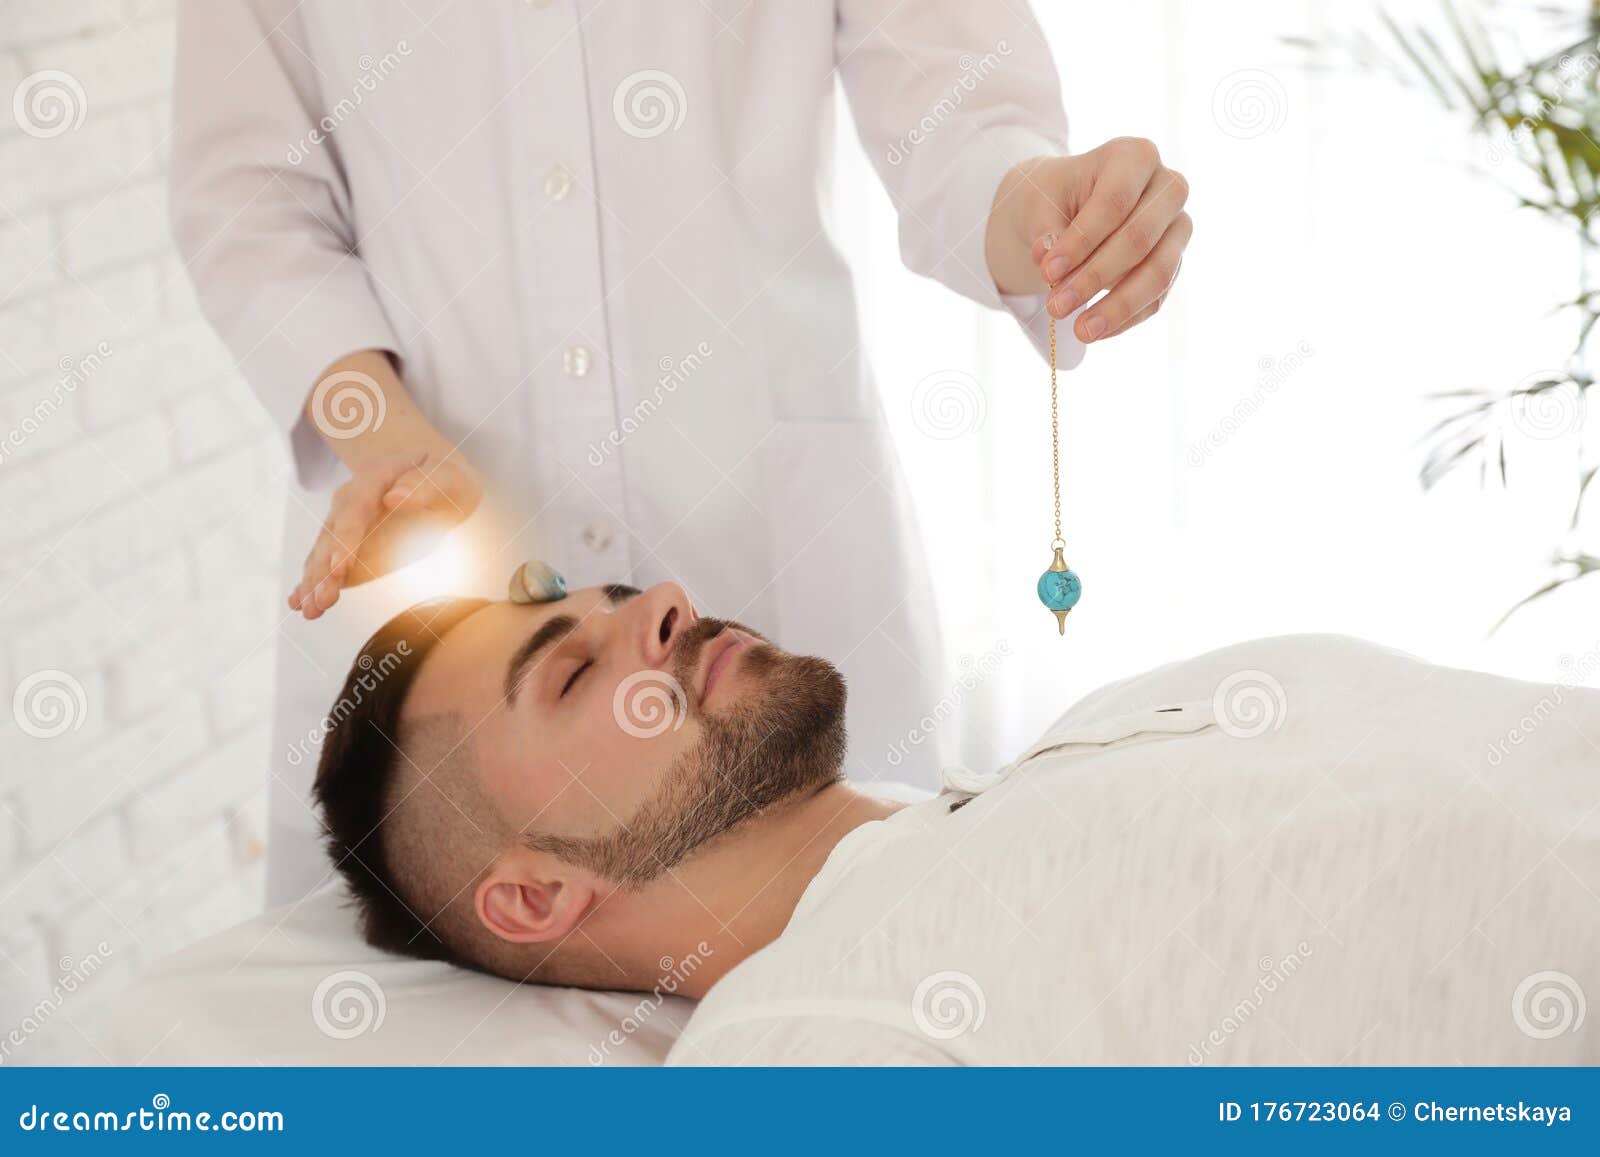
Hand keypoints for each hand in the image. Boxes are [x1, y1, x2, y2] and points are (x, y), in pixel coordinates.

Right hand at [288, 448, 483, 619]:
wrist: (432, 476)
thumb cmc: (445, 479)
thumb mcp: (448, 477)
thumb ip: (424, 486)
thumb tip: (395, 497)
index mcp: (374, 479)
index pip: (355, 511)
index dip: (346, 540)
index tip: (340, 568)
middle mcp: (350, 500)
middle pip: (333, 536)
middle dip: (325, 570)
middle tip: (322, 600)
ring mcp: (343, 520)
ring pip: (324, 553)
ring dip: (315, 582)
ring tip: (310, 610)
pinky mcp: (345, 541)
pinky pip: (325, 562)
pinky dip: (313, 582)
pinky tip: (300, 603)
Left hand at [987, 138, 1191, 343]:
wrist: (1069, 206)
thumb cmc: (1056, 196)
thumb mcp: (1039, 202)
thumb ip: (1045, 229)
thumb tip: (1048, 258)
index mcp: (1135, 157)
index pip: (1115, 202)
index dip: (1082, 241)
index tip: (1047, 272)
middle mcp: (1168, 188)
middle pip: (1139, 239)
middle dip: (1095, 278)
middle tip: (1056, 307)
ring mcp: (1177, 227)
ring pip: (1158, 273)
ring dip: (1117, 307)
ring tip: (1080, 331)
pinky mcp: (1174, 262)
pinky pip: (1157, 298)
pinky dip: (1125, 318)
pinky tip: (1095, 331)